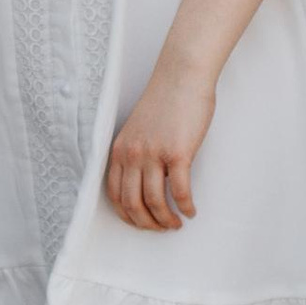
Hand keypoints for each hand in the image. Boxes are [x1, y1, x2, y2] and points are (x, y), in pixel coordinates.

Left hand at [104, 57, 217, 232]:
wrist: (182, 76)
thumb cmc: (165, 101)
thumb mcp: (139, 129)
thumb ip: (139, 154)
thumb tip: (149, 181)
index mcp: (120, 149)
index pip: (114, 194)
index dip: (127, 214)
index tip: (139, 221)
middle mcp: (132, 154)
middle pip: (132, 203)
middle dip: (146, 223)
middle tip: (160, 228)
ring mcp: (153, 154)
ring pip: (154, 202)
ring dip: (165, 219)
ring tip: (176, 223)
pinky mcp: (177, 153)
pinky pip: (179, 191)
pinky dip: (185, 207)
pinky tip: (191, 211)